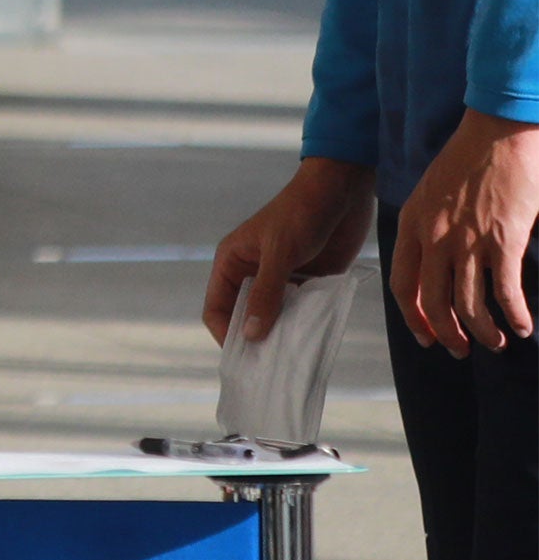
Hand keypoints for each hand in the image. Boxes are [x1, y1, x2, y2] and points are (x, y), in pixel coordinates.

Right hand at [203, 156, 375, 342]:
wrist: (341, 192)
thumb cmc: (300, 214)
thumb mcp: (279, 252)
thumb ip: (267, 293)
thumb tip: (251, 335)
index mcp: (233, 263)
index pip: (217, 308)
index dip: (226, 333)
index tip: (246, 357)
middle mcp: (253, 275)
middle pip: (245, 318)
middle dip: (255, 340)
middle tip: (271, 367)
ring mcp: (282, 281)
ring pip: (275, 318)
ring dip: (284, 335)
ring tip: (294, 359)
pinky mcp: (310, 284)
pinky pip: (303, 313)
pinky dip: (307, 327)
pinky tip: (316, 341)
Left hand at [397, 118, 538, 353]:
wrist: (499, 132)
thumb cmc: (469, 159)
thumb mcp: (430, 193)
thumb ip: (428, 227)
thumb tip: (437, 260)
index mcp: (412, 224)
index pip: (402, 284)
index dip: (413, 317)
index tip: (425, 336)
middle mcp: (434, 237)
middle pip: (433, 301)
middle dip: (447, 333)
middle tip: (461, 351)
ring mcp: (468, 241)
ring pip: (469, 304)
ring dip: (483, 331)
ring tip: (496, 343)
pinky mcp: (504, 240)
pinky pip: (505, 292)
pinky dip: (515, 314)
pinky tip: (524, 326)